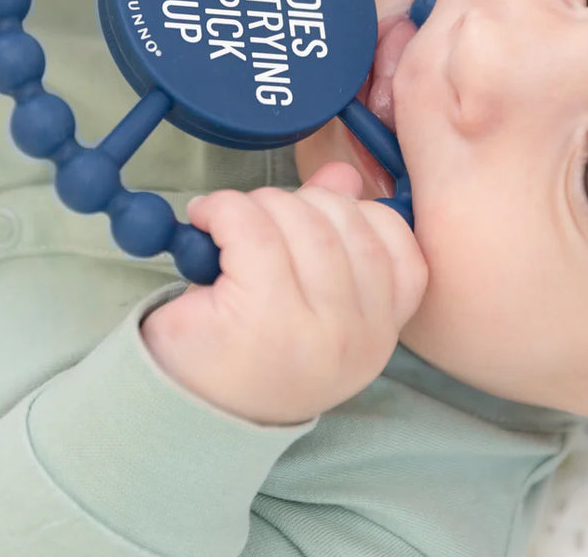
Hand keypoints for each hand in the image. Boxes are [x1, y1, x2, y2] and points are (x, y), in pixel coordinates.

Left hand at [140, 162, 428, 424]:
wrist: (188, 416)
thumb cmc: (253, 352)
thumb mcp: (308, 301)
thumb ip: (337, 233)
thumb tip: (345, 172)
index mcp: (379, 334)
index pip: (400, 247)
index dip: (357, 212)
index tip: (312, 216)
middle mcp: (357, 336)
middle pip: (342, 221)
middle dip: (295, 202)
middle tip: (256, 220)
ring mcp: (312, 330)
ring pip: (299, 219)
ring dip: (258, 204)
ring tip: (229, 225)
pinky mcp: (259, 317)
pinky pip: (251, 228)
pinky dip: (225, 208)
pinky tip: (207, 220)